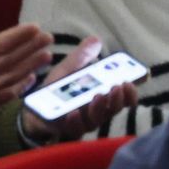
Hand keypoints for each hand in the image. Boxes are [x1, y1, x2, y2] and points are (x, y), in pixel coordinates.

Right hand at [0, 0, 53, 129]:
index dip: (21, 35)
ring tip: (48, 56)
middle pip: (14, 58)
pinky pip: (9, 94)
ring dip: (32, 65)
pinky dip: (21, 86)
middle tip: (49, 38)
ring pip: (16, 75)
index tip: (36, 27)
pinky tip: (30, 79)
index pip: (3, 43)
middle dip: (33, 47)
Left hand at [19, 37, 139, 143]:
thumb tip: (96, 39)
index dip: (130, 93)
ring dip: (99, 107)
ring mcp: (83, 122)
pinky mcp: (67, 129)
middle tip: (117, 86)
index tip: (133, 82)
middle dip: (117, 98)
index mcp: (102, 97)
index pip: (123, 98)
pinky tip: (73, 112)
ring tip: (98, 95)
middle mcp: (97, 112)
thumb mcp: (69, 68)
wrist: (35, 106)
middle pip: (114, 109)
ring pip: (97, 119)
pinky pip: (75, 128)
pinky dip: (75, 120)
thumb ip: (82, 56)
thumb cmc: (58, 87)